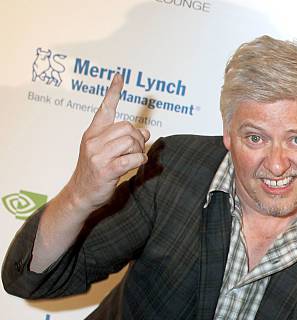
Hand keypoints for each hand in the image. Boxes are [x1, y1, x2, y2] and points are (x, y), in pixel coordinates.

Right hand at [67, 73, 149, 211]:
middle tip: (138, 148)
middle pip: (126, 127)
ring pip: (130, 141)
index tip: (119, 76)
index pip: (104, 109)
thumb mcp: (104, 152)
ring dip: (140, 149)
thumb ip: (121, 140)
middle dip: (138, 137)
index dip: (113, 92)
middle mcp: (93, 141)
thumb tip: (145, 132)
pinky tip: (139, 162)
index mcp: (92, 133)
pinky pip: (131, 159)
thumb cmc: (94, 173)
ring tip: (137, 157)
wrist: (80, 194)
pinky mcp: (106, 170)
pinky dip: (139, 159)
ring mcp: (98, 156)